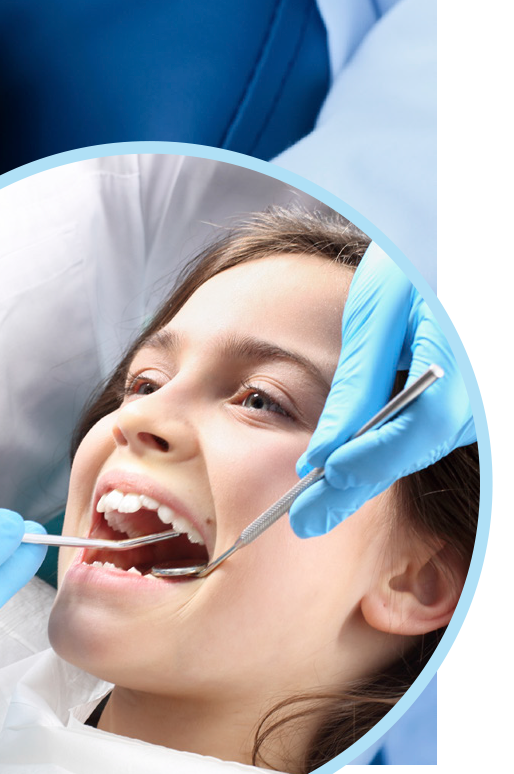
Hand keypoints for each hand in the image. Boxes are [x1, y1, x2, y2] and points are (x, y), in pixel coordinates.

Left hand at [290, 244, 474, 537]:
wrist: (426, 252)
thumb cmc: (404, 275)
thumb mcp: (375, 319)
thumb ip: (355, 386)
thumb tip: (323, 455)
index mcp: (451, 365)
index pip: (415, 428)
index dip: (367, 457)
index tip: (318, 477)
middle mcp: (468, 394)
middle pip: (411, 452)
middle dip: (355, 485)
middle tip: (304, 521)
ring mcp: (467, 404)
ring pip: (414, 450)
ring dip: (366, 474)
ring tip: (315, 507)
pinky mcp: (455, 406)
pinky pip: (417, 437)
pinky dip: (380, 454)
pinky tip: (344, 471)